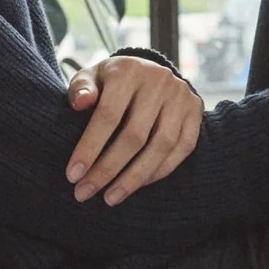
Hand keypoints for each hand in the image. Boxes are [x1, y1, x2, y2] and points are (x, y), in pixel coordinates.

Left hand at [63, 56, 202, 205]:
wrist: (147, 70)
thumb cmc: (110, 81)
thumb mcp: (91, 77)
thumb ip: (81, 89)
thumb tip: (80, 103)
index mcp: (127, 71)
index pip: (108, 115)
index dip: (90, 147)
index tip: (72, 175)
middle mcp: (158, 81)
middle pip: (134, 136)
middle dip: (107, 169)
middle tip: (85, 193)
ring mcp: (181, 97)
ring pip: (160, 146)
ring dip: (134, 178)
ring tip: (110, 197)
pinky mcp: (195, 111)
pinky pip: (182, 149)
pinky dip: (159, 171)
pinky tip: (136, 185)